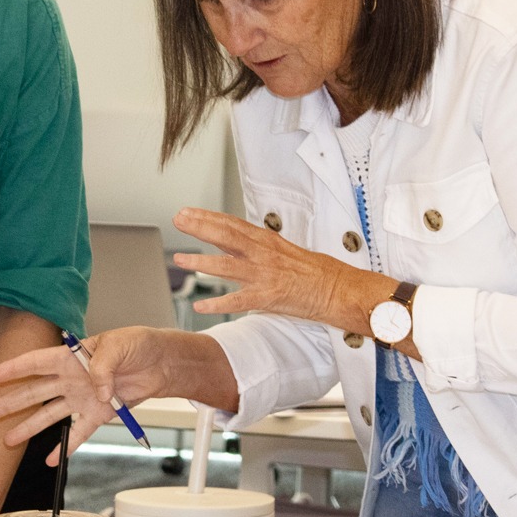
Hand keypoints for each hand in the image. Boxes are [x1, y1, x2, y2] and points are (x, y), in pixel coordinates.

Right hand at [0, 326, 177, 456]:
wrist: (160, 363)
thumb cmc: (138, 345)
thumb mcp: (118, 346)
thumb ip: (102, 368)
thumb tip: (97, 393)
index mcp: (71, 357)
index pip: (36, 363)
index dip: (14, 369)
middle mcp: (71, 379)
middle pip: (34, 392)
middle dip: (10, 402)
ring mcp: (82, 398)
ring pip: (49, 415)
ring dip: (29, 427)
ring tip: (9, 439)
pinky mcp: (99, 415)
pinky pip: (78, 433)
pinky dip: (65, 447)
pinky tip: (50, 459)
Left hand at [171, 206, 365, 327]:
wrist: (338, 289)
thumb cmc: (315, 272)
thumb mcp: (284, 251)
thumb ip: (258, 248)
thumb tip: (233, 245)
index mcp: (267, 241)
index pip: (232, 224)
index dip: (208, 217)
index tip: (188, 212)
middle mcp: (263, 254)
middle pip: (226, 237)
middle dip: (200, 227)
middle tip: (178, 220)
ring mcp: (264, 275)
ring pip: (227, 266)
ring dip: (201, 262)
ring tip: (179, 260)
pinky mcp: (268, 297)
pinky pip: (238, 301)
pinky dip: (217, 303)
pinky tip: (200, 305)